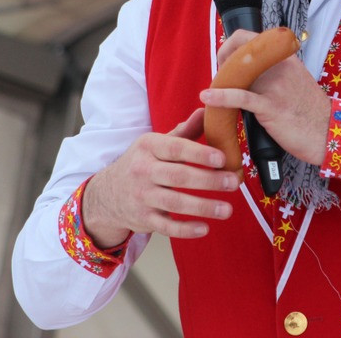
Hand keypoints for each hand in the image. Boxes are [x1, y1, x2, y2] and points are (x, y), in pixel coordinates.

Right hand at [80, 107, 239, 245]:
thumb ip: (185, 131)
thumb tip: (208, 110)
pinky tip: (205, 228)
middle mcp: (143, 171)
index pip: (176, 148)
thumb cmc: (142, 163)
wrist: (107, 194)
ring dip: (203, 207)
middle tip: (233, 182)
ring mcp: (142, 196)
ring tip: (227, 209)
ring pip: (175, 203)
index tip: (222, 158)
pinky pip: (166, 227)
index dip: (200, 153)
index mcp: (148, 147)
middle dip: (208, 180)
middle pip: (178, 175)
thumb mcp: (157, 143)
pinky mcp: (144, 219)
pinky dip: (186, 229)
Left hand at [200, 30, 330, 165]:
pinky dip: (221, 96)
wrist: (328, 131)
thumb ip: (275, 71)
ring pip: (236, 74)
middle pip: (237, 54)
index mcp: (284, 57)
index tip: (225, 63)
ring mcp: (275, 85)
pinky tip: (208, 97)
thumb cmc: (310, 110)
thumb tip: (251, 71)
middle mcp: (279, 66)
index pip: (246, 38)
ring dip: (219, 83)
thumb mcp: (295, 80)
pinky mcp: (270, 106)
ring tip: (212, 94)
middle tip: (220, 81)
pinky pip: (241, 97)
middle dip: (222, 66)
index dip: (228, 48)